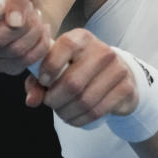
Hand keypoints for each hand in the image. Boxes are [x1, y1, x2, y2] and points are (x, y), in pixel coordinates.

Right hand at [0, 0, 51, 74]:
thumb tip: (15, 22)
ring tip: (37, 19)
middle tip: (33, 10)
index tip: (2, 6)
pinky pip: (21, 63)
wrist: (22, 5)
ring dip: (34, 34)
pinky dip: (38, 48)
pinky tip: (40, 33)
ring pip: (13, 52)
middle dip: (25, 24)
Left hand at [24, 28, 139, 126]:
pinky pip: (97, 111)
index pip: (64, 46)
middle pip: (72, 82)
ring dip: (66, 113)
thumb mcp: (57, 68)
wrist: (116, 74)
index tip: (43, 81)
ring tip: (61, 112)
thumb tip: (32, 101)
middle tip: (50, 103)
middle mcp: (102, 50)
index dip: (49, 67)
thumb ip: (38, 82)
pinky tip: (74, 118)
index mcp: (82, 38)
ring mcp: (117, 69)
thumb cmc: (79, 69)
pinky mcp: (125, 88)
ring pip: (84, 101)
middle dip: (55, 99)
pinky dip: (80, 120)